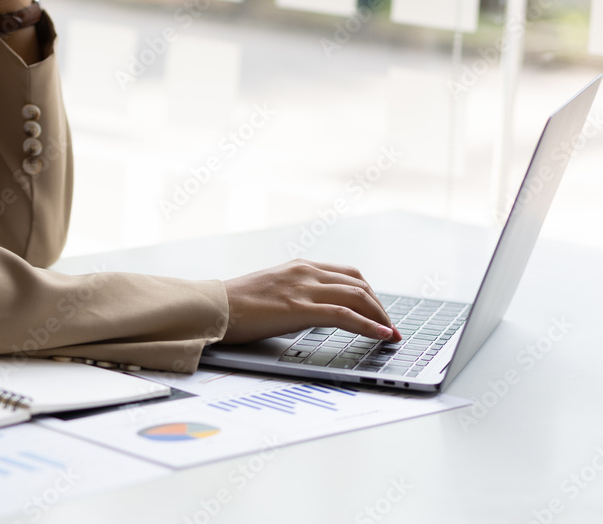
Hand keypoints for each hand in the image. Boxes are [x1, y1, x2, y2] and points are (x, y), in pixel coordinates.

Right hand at [220, 259, 402, 344]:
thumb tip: (314, 313)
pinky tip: (381, 335)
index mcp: (299, 267)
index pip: (348, 275)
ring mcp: (303, 288)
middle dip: (380, 307)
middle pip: (359, 284)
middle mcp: (305, 272)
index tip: (379, 312)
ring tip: (390, 334)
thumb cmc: (234, 305)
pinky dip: (369, 325)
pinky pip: (345, 315)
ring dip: (380, 317)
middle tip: (389, 326)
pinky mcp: (299, 308)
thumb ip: (294, 295)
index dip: (370, 295)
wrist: (212, 308)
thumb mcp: (271, 291)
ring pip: (358, 296)